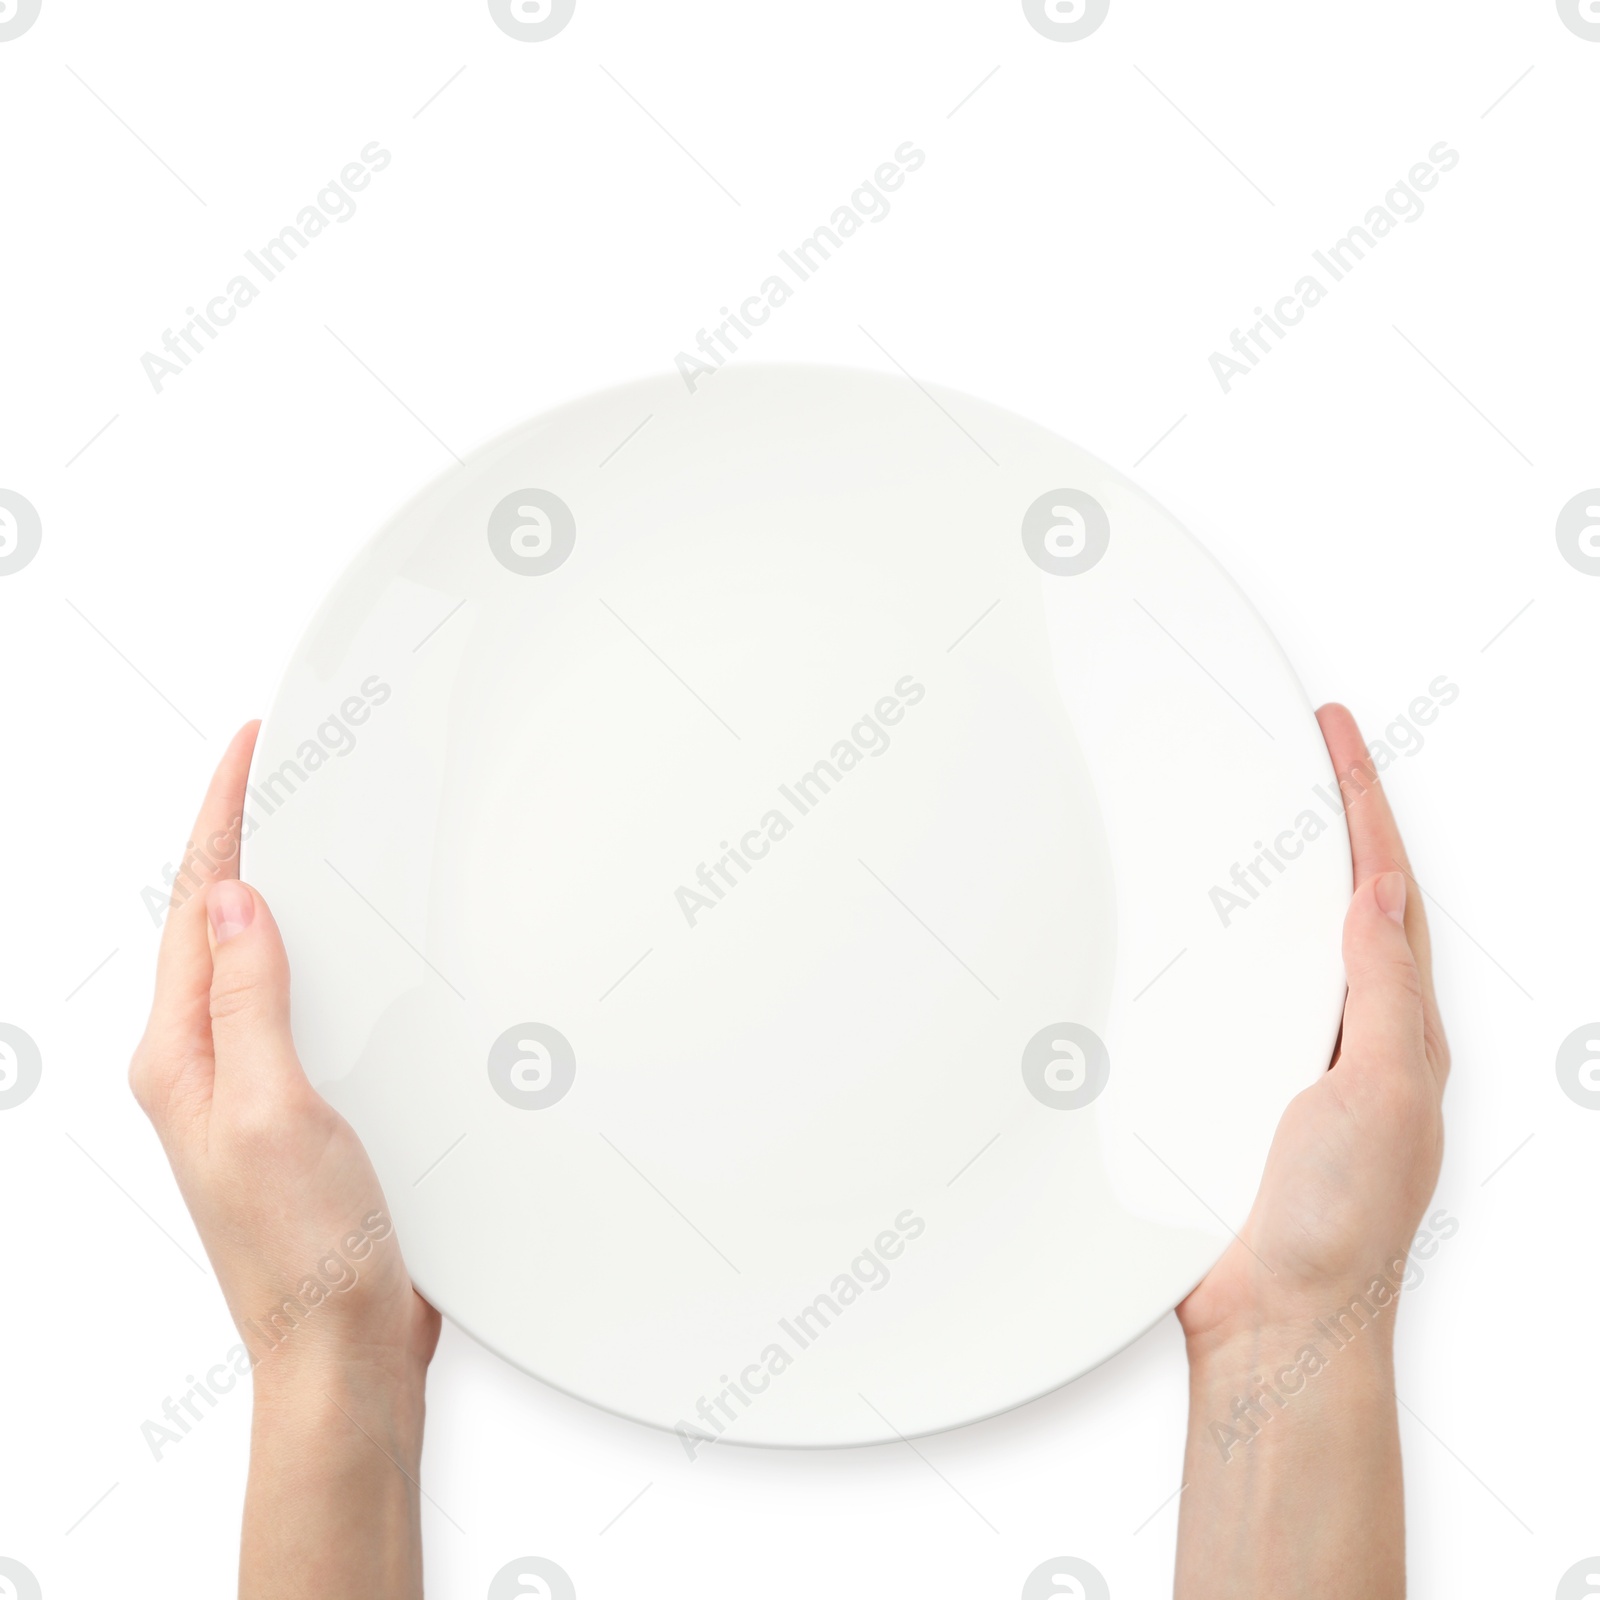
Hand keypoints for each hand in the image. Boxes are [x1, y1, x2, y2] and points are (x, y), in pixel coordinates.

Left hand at [131, 722, 437, 1598]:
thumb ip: (249, 1001)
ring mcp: (246, 1087)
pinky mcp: (293, 1107)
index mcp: (180, 1057)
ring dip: (270, 889)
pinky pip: (291, 1001)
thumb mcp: (273, 1110)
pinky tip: (335, 945)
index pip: (195, 907)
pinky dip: (308, 951)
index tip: (246, 750)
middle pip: (211, 923)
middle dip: (235, 839)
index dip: (220, 820)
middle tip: (267, 770)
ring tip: (294, 830)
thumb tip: (232, 901)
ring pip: (250, 959)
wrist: (341, 1347)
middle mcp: (203, 1065)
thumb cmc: (304, 1252)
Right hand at [1173, 702, 1449, 1599]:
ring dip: (1262, 873)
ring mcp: (1284, 1059)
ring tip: (1242, 808)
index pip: (1380, 886)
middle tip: (1295, 748)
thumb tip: (1380, 891)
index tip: (1332, 731)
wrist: (1274, 1320)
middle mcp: (1344, 1033)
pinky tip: (1179, 930)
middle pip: (1334, 899)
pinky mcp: (1225, 1087)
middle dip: (1323, 818)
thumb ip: (1381, 992)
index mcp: (1395, 1027)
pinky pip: (1216, 996)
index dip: (1360, 802)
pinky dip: (1205, 946)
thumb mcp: (1382, 1095)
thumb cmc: (1338, 1227)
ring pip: (1272, 943)